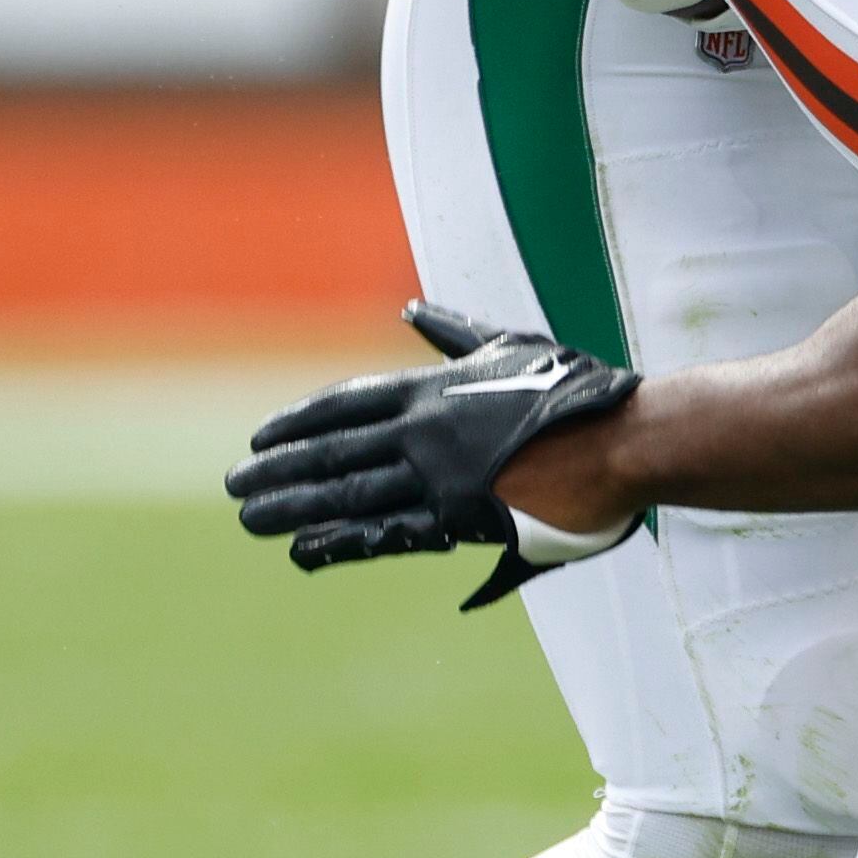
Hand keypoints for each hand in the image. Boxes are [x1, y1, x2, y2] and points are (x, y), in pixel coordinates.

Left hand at [226, 301, 642, 608]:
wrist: (623, 443)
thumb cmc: (574, 392)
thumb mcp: (510, 346)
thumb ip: (456, 334)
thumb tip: (415, 306)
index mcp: (434, 389)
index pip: (348, 404)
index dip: (299, 422)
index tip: (260, 439)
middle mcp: (425, 432)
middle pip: (333, 452)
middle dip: (279, 470)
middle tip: (234, 487)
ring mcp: (438, 478)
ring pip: (349, 493)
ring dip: (294, 507)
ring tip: (250, 520)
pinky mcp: (459, 520)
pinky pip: (388, 533)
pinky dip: (342, 541)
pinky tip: (306, 551)